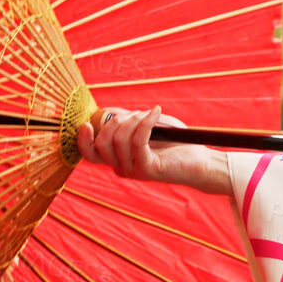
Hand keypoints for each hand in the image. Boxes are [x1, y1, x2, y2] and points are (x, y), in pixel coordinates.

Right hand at [76, 105, 232, 194]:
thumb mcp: (147, 128)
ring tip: (151, 114)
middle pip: (102, 143)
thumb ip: (127, 121)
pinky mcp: (147, 169)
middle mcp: (122, 168)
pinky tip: (157, 111)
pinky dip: (146, 121)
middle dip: (117, 120)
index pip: (90, 154)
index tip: (86, 123)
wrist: (200, 162)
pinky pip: (138, 140)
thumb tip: (108, 113)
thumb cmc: (175, 142)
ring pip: (119, 139)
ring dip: (135, 119)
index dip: (82, 140)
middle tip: (138, 113)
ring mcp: (133, 170)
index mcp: (118, 160)